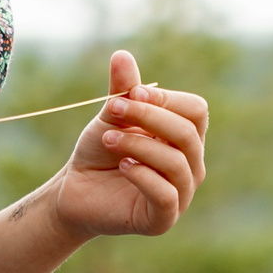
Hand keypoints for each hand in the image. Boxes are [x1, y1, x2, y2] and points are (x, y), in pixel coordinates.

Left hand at [50, 50, 209, 240]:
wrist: (76, 190)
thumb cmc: (101, 150)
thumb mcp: (111, 116)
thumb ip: (122, 90)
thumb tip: (121, 54)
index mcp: (185, 137)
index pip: (196, 110)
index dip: (166, 99)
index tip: (130, 94)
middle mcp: (191, 165)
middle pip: (187, 133)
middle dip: (148, 117)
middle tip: (113, 111)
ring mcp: (181, 194)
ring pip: (176, 163)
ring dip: (138, 145)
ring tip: (107, 139)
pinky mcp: (163, 218)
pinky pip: (166, 195)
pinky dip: (142, 175)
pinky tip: (121, 165)